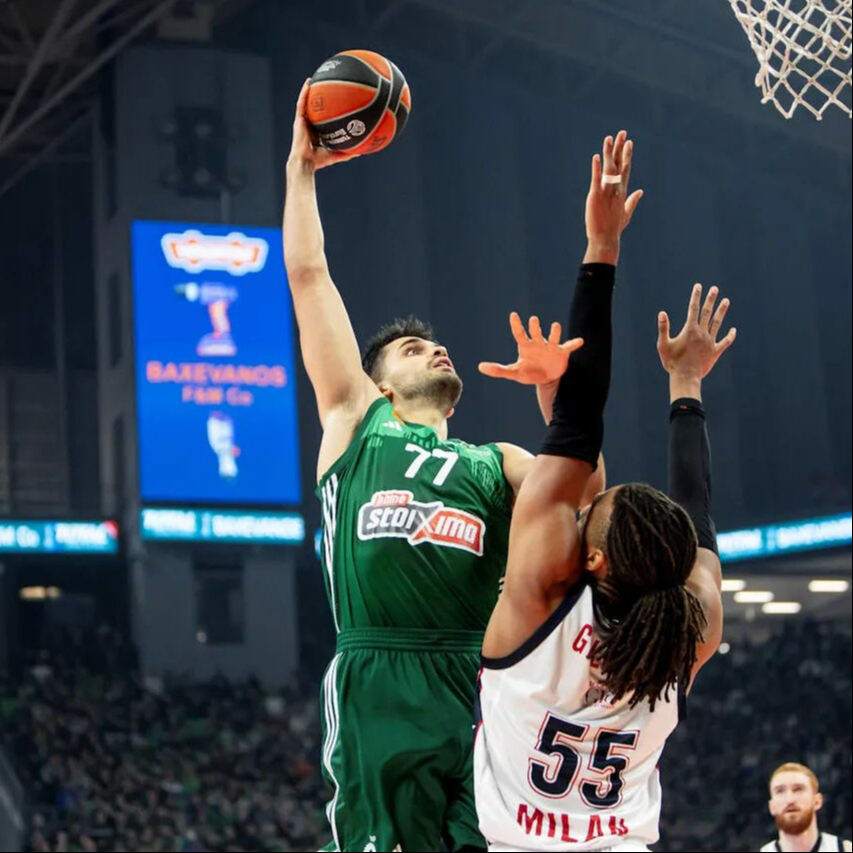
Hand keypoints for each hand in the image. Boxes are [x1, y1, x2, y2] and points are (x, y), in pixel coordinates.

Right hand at [287, 79, 358, 171]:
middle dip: (316, 98)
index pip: (320, 119)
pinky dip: (304, 92)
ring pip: (305, 103)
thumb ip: (348, 152)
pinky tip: (309, 83)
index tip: (332, 102)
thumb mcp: (336, 154)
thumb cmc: (319, 162)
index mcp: (316, 133)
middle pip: (313, 109)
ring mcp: (303, 122)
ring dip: (309, 91)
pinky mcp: (298, 120)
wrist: (306, 163)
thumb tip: (362, 152)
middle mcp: (308, 126)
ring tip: (314, 79)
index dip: (324, 111)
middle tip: (324, 87)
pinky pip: (301, 103)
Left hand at [478, 312, 582, 384]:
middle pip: (536, 332)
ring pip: (553, 337)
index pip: (519, 333)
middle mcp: (538, 343)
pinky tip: (579, 341)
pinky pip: (568, 346)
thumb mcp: (513, 372)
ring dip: (554, 332)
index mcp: (526, 346)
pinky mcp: (562, 353)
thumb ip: (498, 370)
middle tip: (533, 319)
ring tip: (555, 326)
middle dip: (535, 326)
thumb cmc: (529, 372)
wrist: (546, 379)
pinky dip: (573, 343)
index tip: (513, 314)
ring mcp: (551, 347)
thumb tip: (480, 366)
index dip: (516, 324)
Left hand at [583, 130, 643, 263]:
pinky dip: (596, 168)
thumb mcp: (626, 213)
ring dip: (609, 153)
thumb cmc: (614, 228)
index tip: (628, 142)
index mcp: (622, 191)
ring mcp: (607, 192)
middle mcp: (616, 189)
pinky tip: (596, 157)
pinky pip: (596, 179)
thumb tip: (641, 191)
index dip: (626, 155)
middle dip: (620, 148)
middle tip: (622, 132)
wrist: (605, 239)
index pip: (625, 169)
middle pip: (619, 164)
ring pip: (608, 168)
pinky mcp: (595, 196)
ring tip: (608, 138)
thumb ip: (633, 200)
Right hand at [657, 283, 736, 383]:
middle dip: (710, 299)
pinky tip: (733, 330)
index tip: (698, 286)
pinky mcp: (715, 352)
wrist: (686, 377)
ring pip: (717, 323)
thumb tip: (662, 313)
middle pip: (707, 312)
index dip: (696, 296)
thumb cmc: (672, 362)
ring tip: (726, 301)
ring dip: (722, 311)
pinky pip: (725, 342)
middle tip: (714, 289)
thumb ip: (663, 328)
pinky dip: (730, 336)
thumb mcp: (663, 345)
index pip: (693, 309)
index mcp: (690, 330)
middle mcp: (702, 333)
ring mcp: (710, 342)